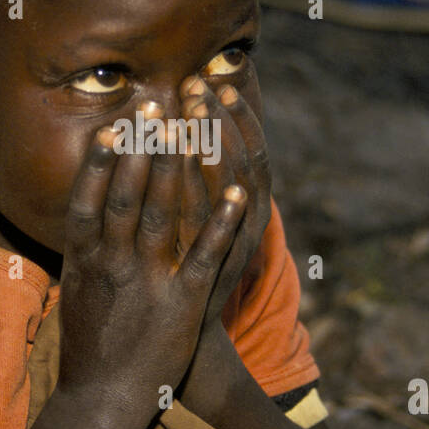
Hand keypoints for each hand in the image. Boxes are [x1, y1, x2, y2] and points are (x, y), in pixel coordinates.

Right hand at [57, 102, 247, 420]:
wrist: (102, 398)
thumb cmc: (90, 340)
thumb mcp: (76, 286)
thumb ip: (84, 245)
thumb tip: (86, 203)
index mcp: (83, 259)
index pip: (88, 197)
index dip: (101, 158)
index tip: (115, 122)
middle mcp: (113, 264)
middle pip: (126, 195)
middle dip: (142, 147)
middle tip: (156, 103)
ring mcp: (148, 282)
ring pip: (162, 216)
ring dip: (177, 169)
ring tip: (190, 128)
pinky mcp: (183, 303)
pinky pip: (204, 256)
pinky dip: (222, 223)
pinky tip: (237, 192)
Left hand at [175, 75, 271, 330]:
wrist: (189, 346)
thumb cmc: (189, 276)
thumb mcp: (201, 229)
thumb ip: (200, 186)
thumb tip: (189, 129)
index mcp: (252, 212)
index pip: (253, 151)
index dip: (237, 117)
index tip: (217, 82)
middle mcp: (246, 228)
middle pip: (237, 163)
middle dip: (214, 121)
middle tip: (193, 84)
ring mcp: (224, 251)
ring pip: (218, 189)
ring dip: (198, 146)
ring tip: (175, 109)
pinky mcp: (198, 272)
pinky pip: (198, 225)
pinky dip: (192, 193)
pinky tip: (176, 158)